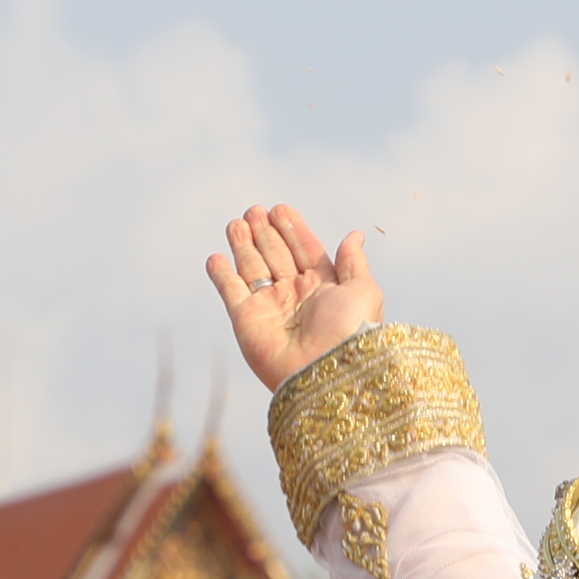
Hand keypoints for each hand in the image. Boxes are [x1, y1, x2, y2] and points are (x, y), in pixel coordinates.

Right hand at [207, 205, 383, 389]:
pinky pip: (230, 292)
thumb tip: (355, 235)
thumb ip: (354, 262)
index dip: (292, 229)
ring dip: (243, 245)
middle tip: (254, 211)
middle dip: (265, 232)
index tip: (280, 208)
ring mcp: (269, 308)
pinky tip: (216, 258)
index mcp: (324, 287)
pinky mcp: (245, 321)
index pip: (304, 250)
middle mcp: (295, 296)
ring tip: (237, 223)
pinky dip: (221, 275)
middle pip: (276, 255)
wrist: (325, 369)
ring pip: (252, 269)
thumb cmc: (350, 330)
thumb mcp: (363, 290)